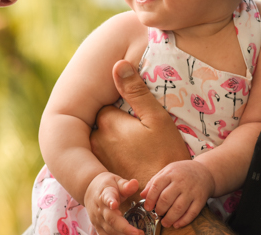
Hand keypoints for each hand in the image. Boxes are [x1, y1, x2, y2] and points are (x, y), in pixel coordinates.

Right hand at [85, 172, 141, 234]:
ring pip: (109, 230)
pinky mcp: (98, 227)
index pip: (107, 197)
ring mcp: (98, 219)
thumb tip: (135, 183)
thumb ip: (125, 185)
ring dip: (123, 234)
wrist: (89, 190)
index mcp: (105, 194)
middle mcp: (100, 208)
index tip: (114, 204)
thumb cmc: (107, 185)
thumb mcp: (116, 181)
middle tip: (137, 232)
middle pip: (111, 219)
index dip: (110, 201)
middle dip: (124, 228)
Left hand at [90, 60, 190, 186]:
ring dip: (109, 139)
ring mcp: (96, 159)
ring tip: (129, 145)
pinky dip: (108, 156)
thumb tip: (118, 64)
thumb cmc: (165, 155)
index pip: (105, 103)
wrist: (163, 197)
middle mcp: (96, 140)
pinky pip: (99, 157)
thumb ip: (136, 91)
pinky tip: (125, 159)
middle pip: (99, 121)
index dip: (118, 105)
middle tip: (131, 130)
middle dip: (112, 122)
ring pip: (98, 139)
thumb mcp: (157, 119)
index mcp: (108, 122)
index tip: (130, 112)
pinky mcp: (100, 174)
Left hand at [141, 160, 214, 228]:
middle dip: (159, 209)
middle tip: (157, 214)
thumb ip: (154, 182)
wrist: (205, 171)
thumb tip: (142, 195)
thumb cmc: (182, 172)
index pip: (157, 186)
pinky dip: (183, 221)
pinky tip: (177, 224)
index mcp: (171, 173)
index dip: (150, 199)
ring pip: (179, 208)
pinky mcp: (200, 199)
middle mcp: (181, 182)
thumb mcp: (167, 171)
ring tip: (165, 222)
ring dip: (170, 218)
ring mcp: (192, 191)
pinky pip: (192, 213)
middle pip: (166, 198)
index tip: (147, 207)